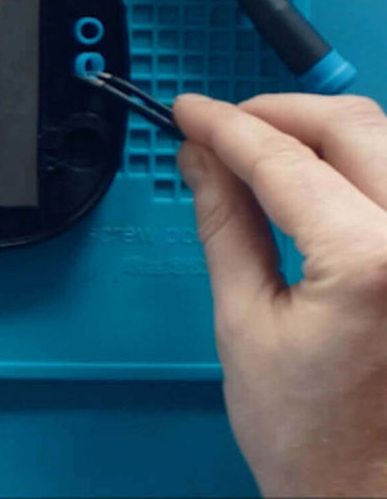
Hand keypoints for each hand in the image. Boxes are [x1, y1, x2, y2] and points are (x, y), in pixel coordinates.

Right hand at [175, 92, 386, 497]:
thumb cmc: (316, 442)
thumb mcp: (244, 325)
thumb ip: (224, 223)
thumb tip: (201, 158)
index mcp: (370, 262)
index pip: (283, 159)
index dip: (224, 126)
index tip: (187, 112)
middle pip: (351, 126)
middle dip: (277, 113)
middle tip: (222, 126)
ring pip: (386, 142)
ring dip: (320, 132)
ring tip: (261, 150)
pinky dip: (356, 164)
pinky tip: (316, 179)